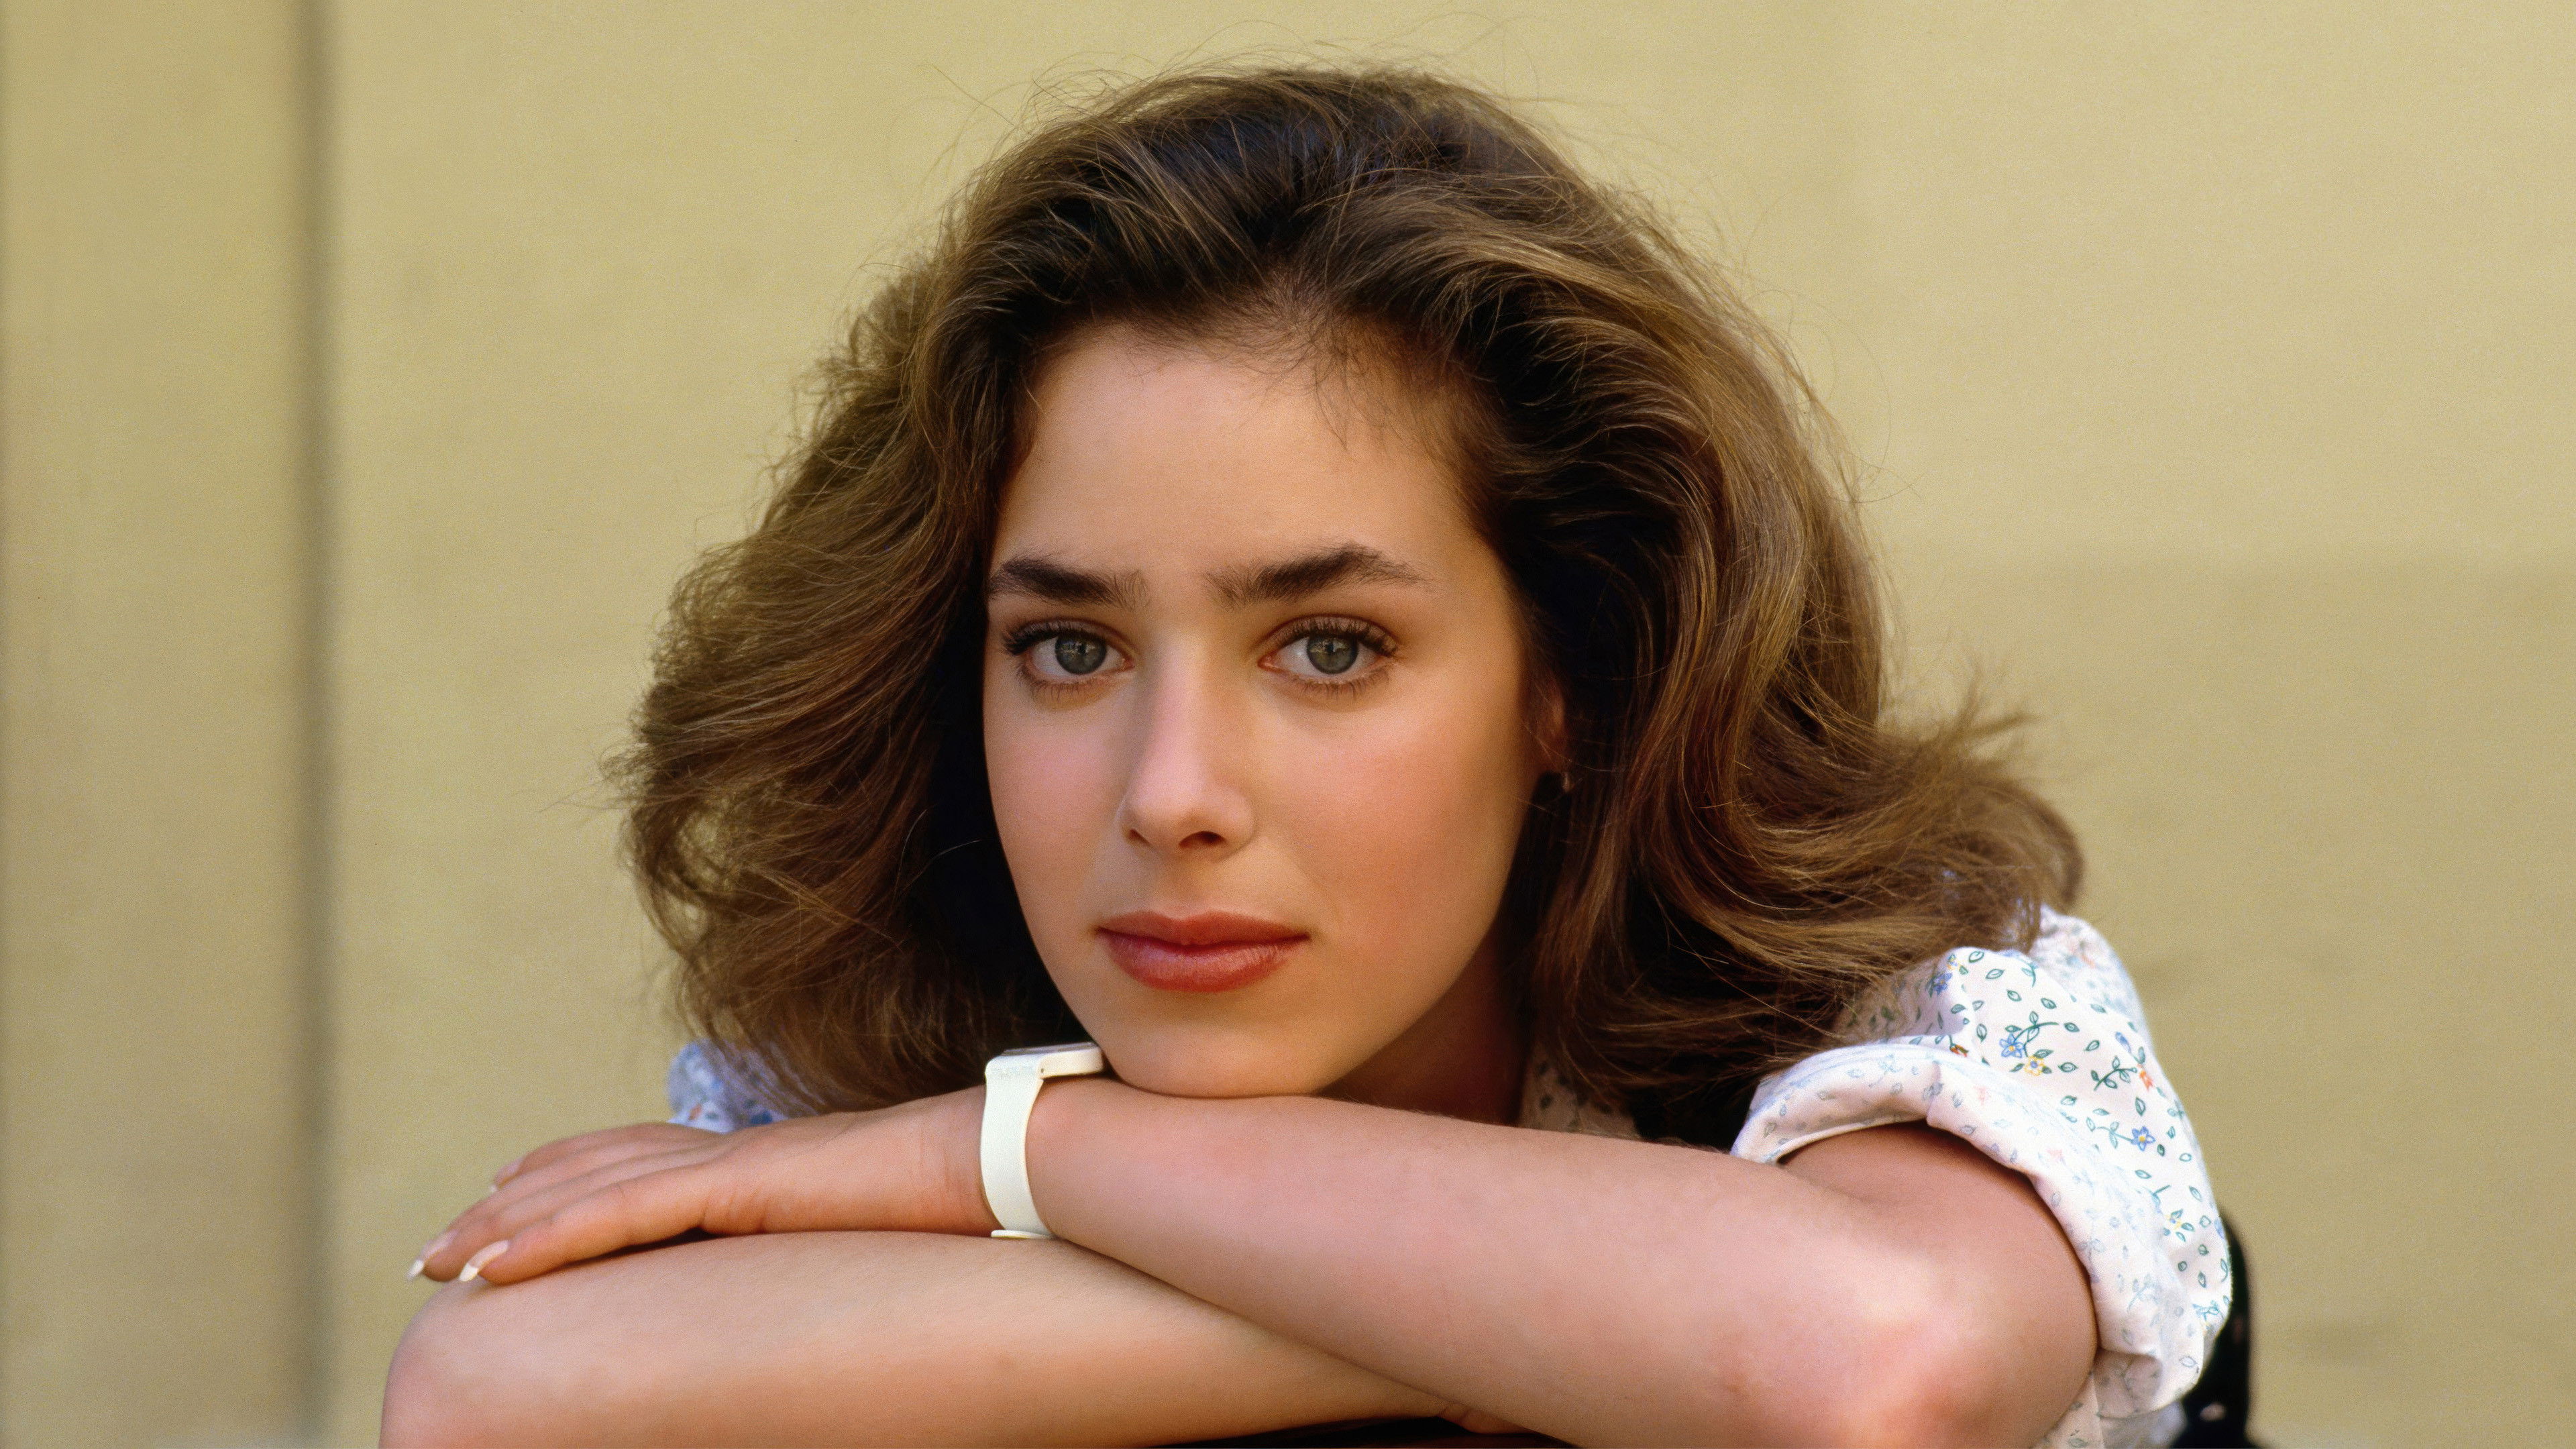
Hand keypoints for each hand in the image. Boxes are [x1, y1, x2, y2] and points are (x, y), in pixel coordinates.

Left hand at [411, 1088, 994, 1285]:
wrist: (1003, 1161)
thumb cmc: (960, 1203)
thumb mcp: (869, 1227)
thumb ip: (820, 1235)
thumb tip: (807, 1275)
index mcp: (761, 1161)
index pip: (634, 1162)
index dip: (559, 1181)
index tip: (500, 1209)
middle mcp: (733, 1152)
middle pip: (590, 1170)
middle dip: (506, 1211)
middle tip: (435, 1249)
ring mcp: (731, 1163)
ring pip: (587, 1190)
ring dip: (503, 1228)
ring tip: (438, 1261)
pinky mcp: (738, 1184)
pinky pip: (621, 1213)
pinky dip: (549, 1238)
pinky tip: (496, 1265)